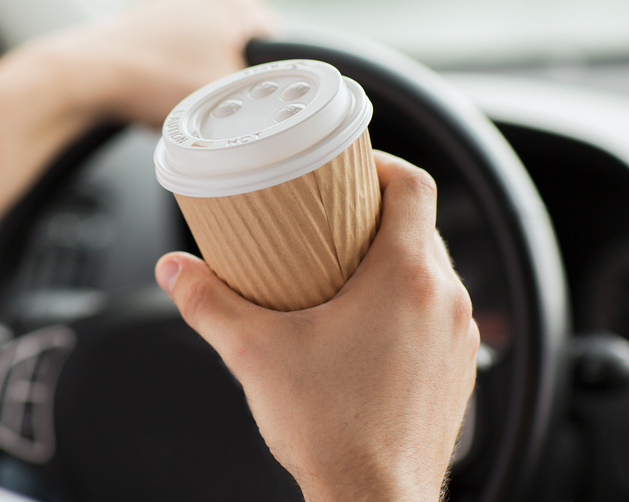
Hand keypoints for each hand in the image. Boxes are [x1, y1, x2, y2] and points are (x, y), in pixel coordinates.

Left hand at [20, 0, 278, 127]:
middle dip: (236, 85)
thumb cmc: (150, 79)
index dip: (268, 87)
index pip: (281, 51)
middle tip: (214, 108)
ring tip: (184, 99)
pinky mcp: (154, 23)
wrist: (84, 77)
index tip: (248, 108)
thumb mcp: (227, 95)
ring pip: (217, 58)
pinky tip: (165, 92)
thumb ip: (270, 95)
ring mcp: (179, 4)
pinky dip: (182, 77)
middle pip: (249, 56)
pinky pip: (187, 57)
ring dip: (208, 83)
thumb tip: (292, 105)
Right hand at [154, 152, 478, 501]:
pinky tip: (362, 323)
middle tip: (326, 218)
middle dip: (373, 213)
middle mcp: (444, 300)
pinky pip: (436, 311)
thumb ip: (208, 302)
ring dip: (390, 259)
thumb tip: (174, 270)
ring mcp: (457, 338)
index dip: (381, 164)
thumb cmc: (330, 430)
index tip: (347, 168)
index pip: (413, 185)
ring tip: (339, 269)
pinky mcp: (457, 370)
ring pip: (429, 270)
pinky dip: (405, 301)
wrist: (374, 501)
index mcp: (406, 277)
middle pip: (419, 225)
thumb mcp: (254, 352)